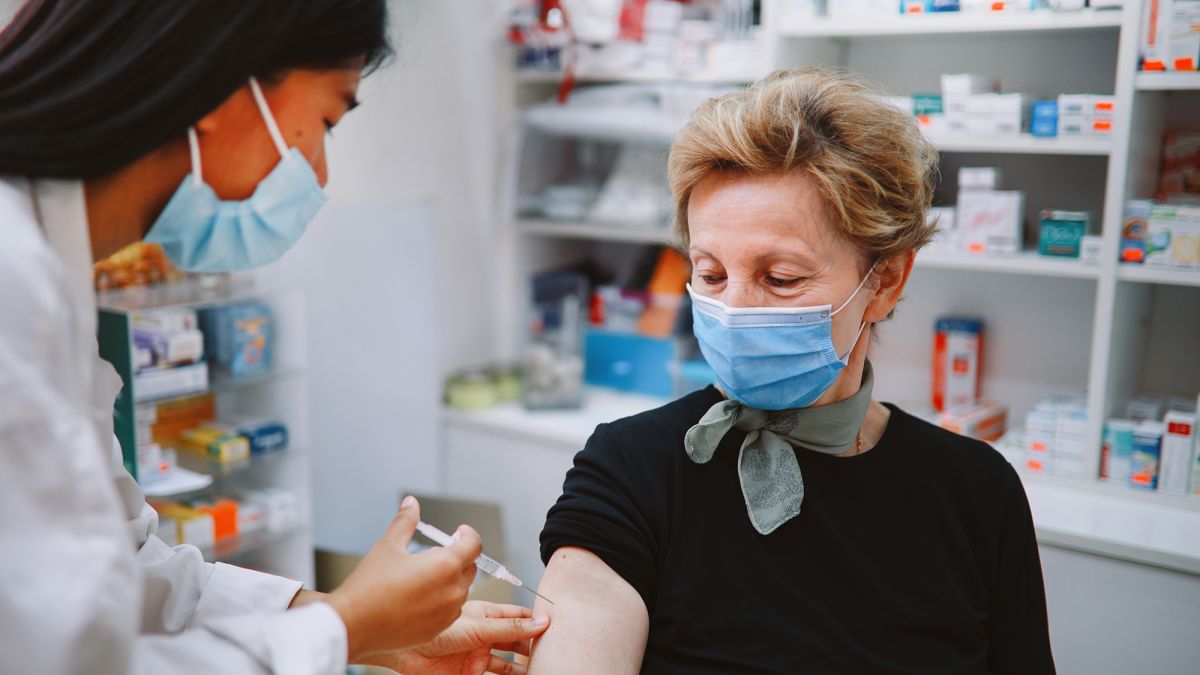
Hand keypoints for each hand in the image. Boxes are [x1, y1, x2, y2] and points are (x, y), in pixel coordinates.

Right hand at [327, 496, 481, 660]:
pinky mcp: (438, 630)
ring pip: (461, 590)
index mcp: (446, 565)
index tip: (459, 532)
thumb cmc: (369, 586)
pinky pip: (450, 610)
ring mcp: (447, 613)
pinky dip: (443, 600)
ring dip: (451, 579)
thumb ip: (406, 521)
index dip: (469, 535)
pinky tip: (419, 597)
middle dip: (458, 557)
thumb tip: (411, 503)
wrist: (352, 625)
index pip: (475, 545)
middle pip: (470, 567)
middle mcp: (452, 590)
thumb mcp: (389, 545)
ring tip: (423, 576)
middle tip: (434, 553)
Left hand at [356, 601, 549, 674]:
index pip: (518, 617)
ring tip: (542, 670)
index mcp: (486, 615)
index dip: (536, 621)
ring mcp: (478, 656)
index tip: (556, 626)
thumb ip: (509, 627)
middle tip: (554, 653)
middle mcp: (484, 635)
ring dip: (523, 667)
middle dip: (533, 647)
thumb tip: (540, 622)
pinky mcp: (469, 674)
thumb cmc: (431, 627)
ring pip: (508, 664)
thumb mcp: (477, 625)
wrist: (403, 648)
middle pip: (517, 642)